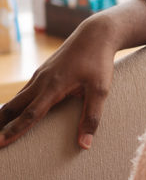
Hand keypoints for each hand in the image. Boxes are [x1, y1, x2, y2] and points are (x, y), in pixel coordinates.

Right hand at [0, 0, 145, 148]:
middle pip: (14, 107)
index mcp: (53, 87)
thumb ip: (91, 117)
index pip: (30, 114)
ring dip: (5, 115)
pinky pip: (24, 92)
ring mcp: (39, 76)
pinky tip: (11, 113)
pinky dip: (14, 106)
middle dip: (0, 124)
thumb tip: (84, 145)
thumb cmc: (99, 63)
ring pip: (16, 99)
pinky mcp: (42, 73)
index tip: (1, 143)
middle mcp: (41, 81)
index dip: (15, 130)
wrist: (94, 35)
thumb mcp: (101, 90)